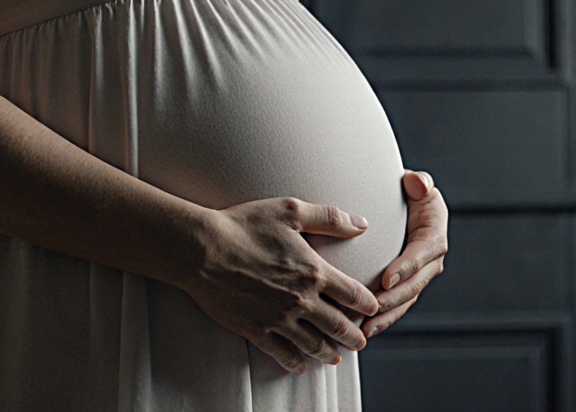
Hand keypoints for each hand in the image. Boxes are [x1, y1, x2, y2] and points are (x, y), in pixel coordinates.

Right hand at [179, 197, 380, 373]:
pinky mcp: (255, 329)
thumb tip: (361, 224)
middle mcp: (301, 300)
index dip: (368, 303)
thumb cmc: (243, 225)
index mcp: (314, 271)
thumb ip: (330, 217)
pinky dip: (294, 362)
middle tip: (360, 342)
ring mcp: (279, 318)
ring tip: (334, 357)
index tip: (373, 309)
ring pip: (313, 343)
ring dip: (328, 353)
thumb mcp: (290, 210)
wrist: (202, 249)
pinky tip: (299, 365)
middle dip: (353, 337)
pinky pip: (281, 353)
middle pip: (338, 325)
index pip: (353, 294)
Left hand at [362, 170, 448, 338]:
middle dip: (393, 300)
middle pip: (414, 284)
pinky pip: (397, 304)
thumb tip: (416, 183)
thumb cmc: (409, 192)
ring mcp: (420, 275)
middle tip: (370, 311)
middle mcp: (431, 259)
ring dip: (386, 316)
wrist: (404, 204)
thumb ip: (419, 182)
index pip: (421, 254)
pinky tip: (366, 329)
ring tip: (365, 328)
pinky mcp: (407, 284)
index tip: (386, 280)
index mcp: (434, 235)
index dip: (406, 268)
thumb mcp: (418, 183)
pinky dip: (384, 318)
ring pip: (405, 301)